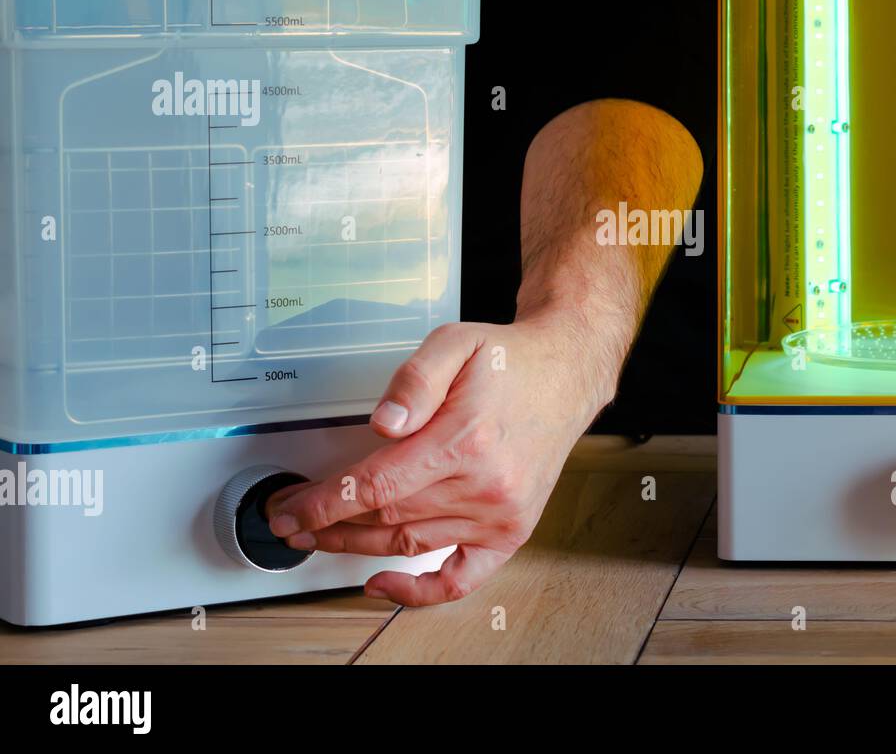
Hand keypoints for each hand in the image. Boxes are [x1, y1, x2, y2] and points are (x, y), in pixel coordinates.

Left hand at [265, 316, 615, 605]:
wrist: (566, 376)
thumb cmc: (510, 363)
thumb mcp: (456, 343)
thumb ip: (414, 379)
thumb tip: (383, 424)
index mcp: (465, 439)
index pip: (375, 486)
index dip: (322, 504)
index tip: (289, 509)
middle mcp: (485, 485)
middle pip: (385, 517)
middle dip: (328, 523)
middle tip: (290, 521)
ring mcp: (499, 514)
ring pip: (410, 543)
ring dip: (357, 546)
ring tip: (321, 538)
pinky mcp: (511, 530)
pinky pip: (461, 578)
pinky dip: (420, 592)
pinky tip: (383, 584)